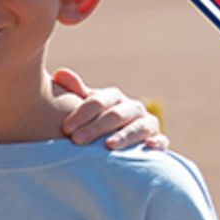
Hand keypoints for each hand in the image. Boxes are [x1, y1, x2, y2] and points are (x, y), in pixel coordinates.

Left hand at [53, 68, 167, 150]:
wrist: (118, 139)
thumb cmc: (96, 122)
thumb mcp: (86, 107)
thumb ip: (75, 92)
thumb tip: (59, 73)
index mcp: (113, 98)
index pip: (98, 101)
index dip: (81, 114)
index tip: (66, 128)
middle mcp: (133, 107)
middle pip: (116, 115)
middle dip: (96, 128)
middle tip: (77, 140)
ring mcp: (147, 123)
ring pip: (137, 127)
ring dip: (124, 136)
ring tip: (108, 145)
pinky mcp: (157, 140)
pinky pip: (161, 140)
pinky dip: (157, 142)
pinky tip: (149, 146)